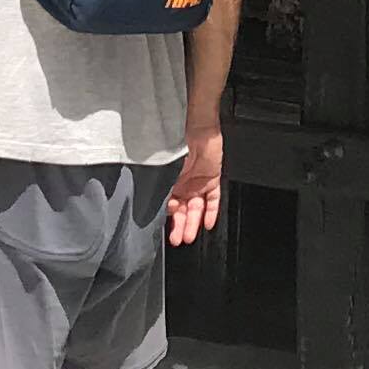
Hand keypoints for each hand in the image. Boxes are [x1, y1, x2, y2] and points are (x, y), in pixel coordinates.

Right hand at [166, 124, 225, 246]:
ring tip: (189, 237)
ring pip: (196, 209)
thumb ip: (161, 186)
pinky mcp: (212, 180)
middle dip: (180, 227)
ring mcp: (198, 183)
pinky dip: (211, 212)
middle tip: (178, 239)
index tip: (165, 227)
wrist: (195, 128)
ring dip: (193, 223)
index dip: (168, 217)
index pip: (168, 205)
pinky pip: (213, 200)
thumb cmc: (174, 143)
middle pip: (182, 211)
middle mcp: (183, 184)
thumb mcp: (164, 169)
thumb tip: (155, 204)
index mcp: (169, 181)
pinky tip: (208, 224)